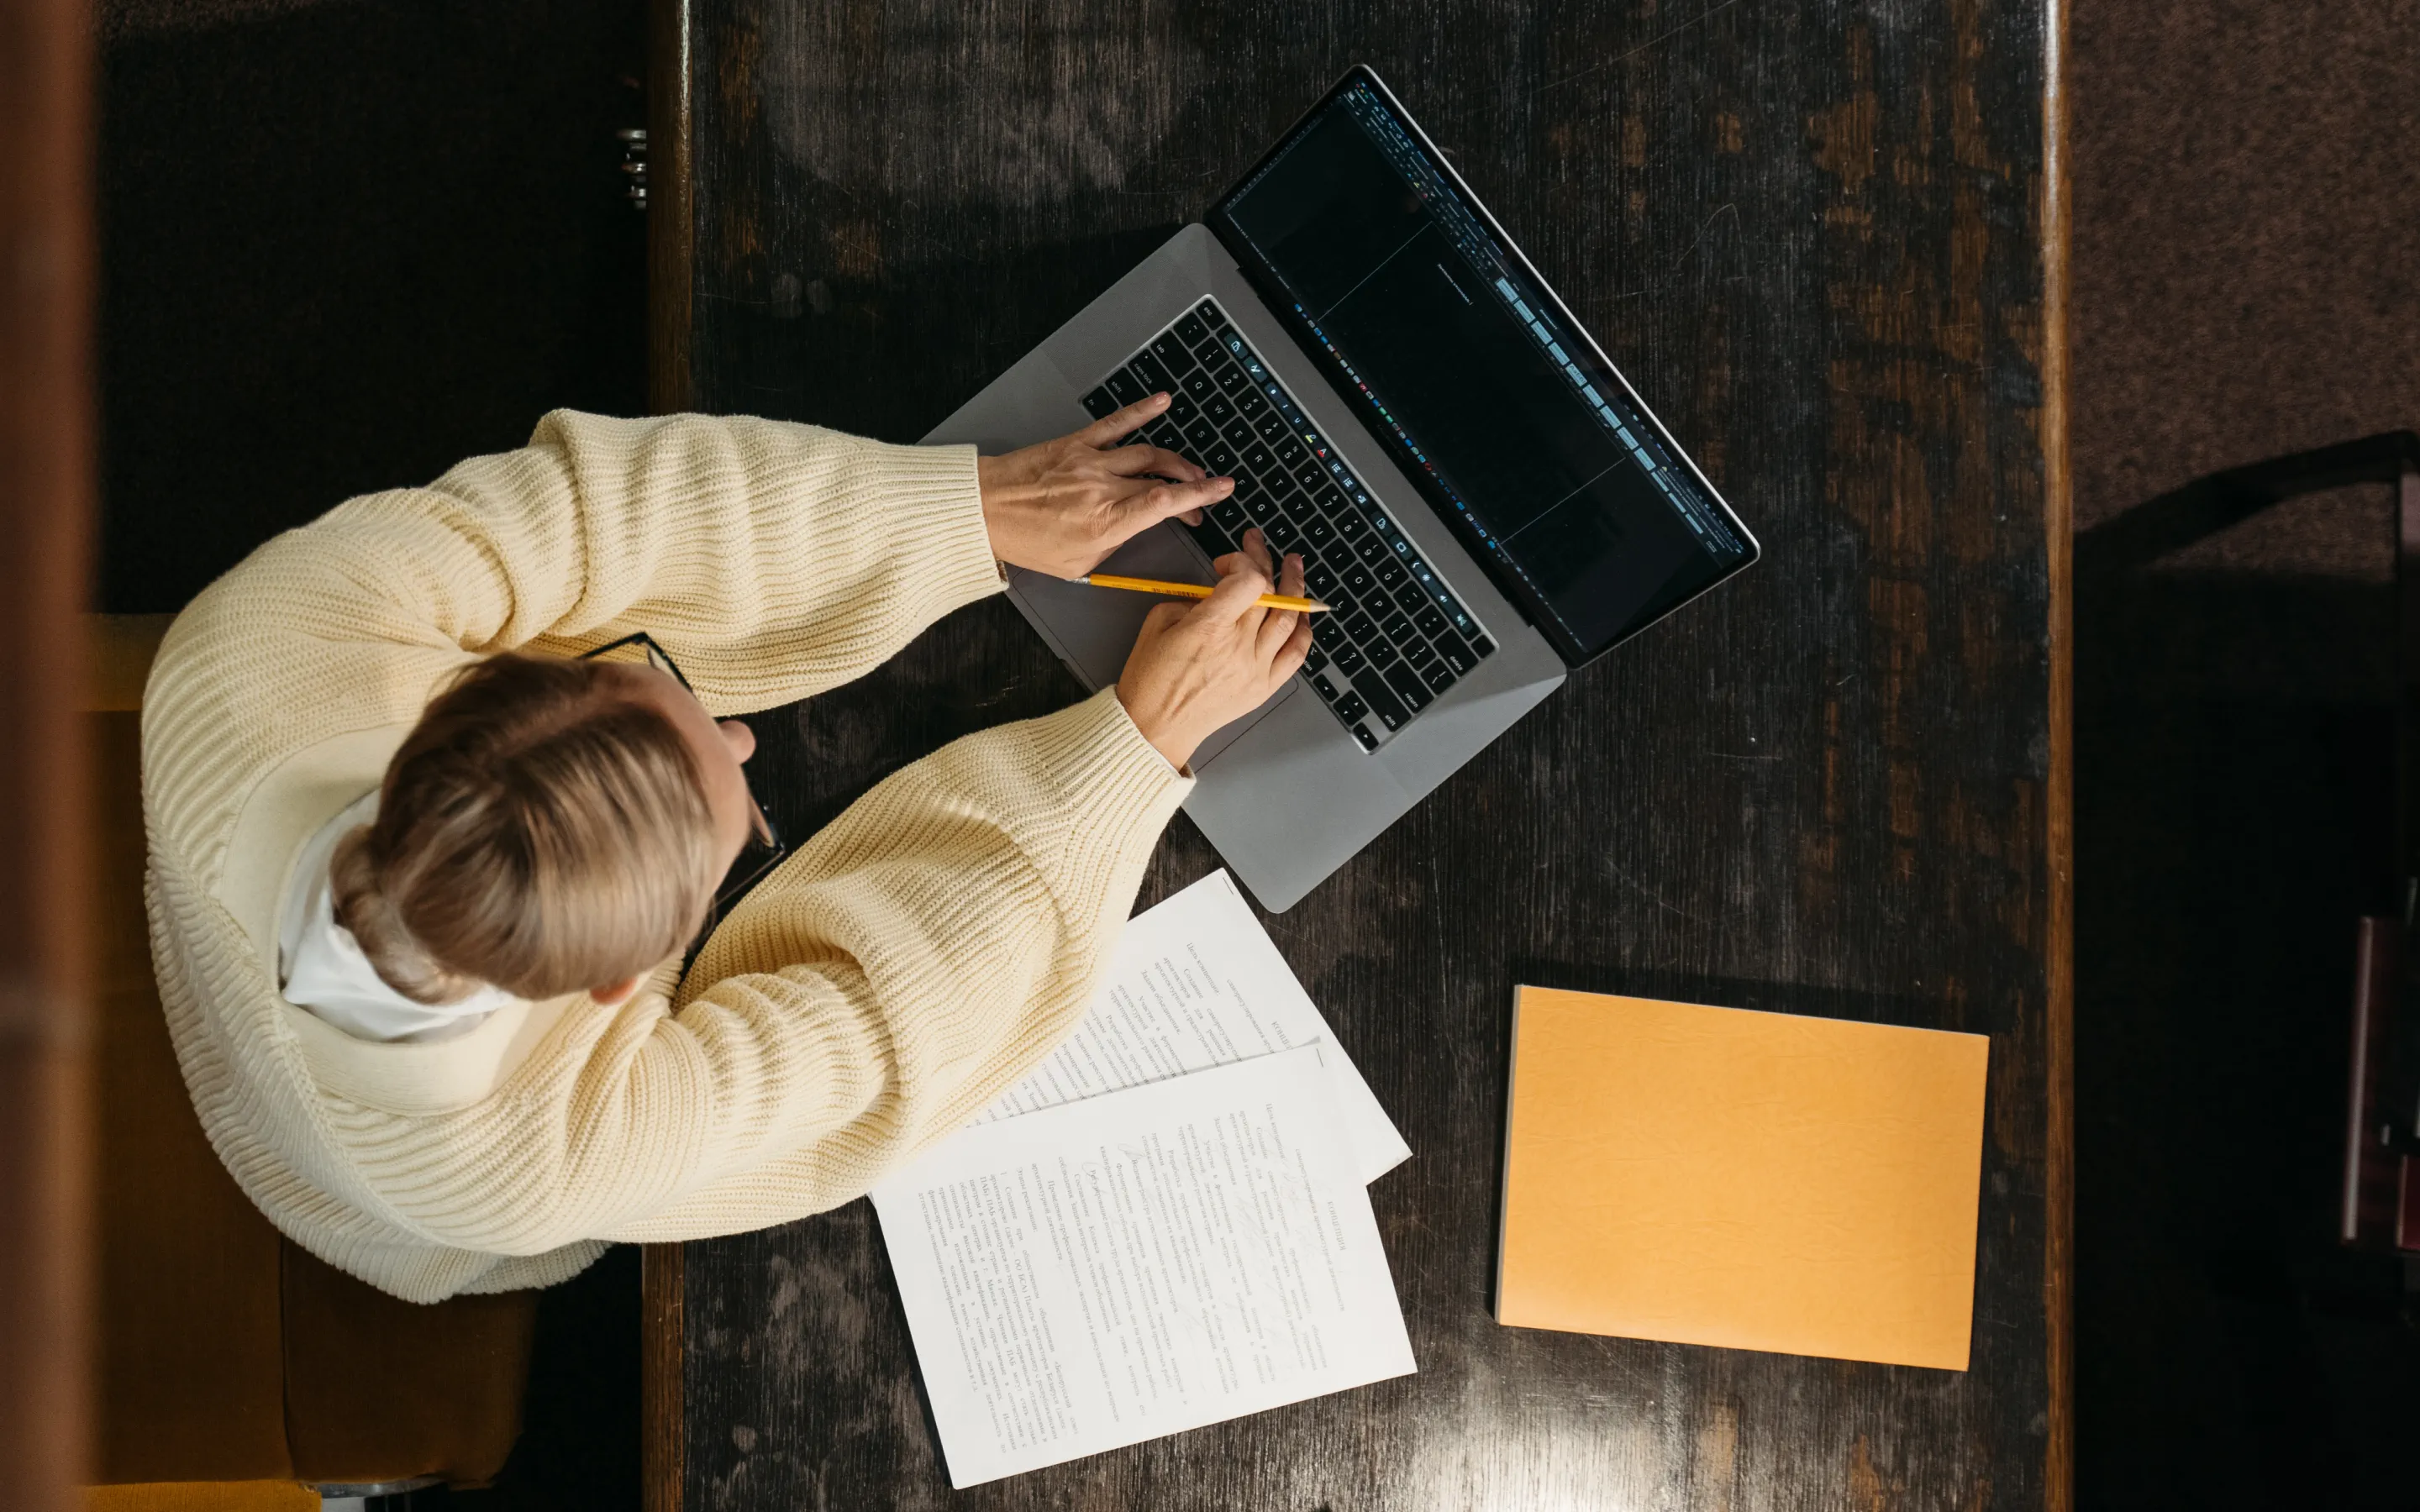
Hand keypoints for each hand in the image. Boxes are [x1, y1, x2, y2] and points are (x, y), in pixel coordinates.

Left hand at [977, 395, 1234, 577]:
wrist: (984, 511)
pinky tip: (1162, 401)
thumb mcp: (1076, 564)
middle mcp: (1102, 488)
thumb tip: (1134, 529)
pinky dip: (1142, 411)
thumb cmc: (1025, 540)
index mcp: (1105, 522)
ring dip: (1175, 459)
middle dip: (1191, 485)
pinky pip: (1115, 423)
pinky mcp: (1076, 444)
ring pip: (1147, 452)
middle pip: (1162, 478)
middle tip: (1202, 493)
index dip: (1200, 496)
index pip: (1165, 503)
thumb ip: (1113, 545)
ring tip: (1189, 467)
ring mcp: (1090, 462)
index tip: (1222, 492)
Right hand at [1115, 529, 1314, 768]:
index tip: (1226, 563)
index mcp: (1209, 628)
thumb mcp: (1158, 622)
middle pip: (1268, 593)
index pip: (1249, 581)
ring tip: (1293, 566)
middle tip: (1259, 545)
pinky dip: (1303, 630)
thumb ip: (1193, 599)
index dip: (1242, 561)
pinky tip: (1302, 612)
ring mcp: (1256, 669)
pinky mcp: (1264, 687)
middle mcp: (1238, 647)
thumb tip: (1220, 590)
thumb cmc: (1150, 677)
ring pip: (1289, 619)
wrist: (1155, 727)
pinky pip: (1295, 654)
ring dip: (1295, 586)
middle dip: (1264, 561)